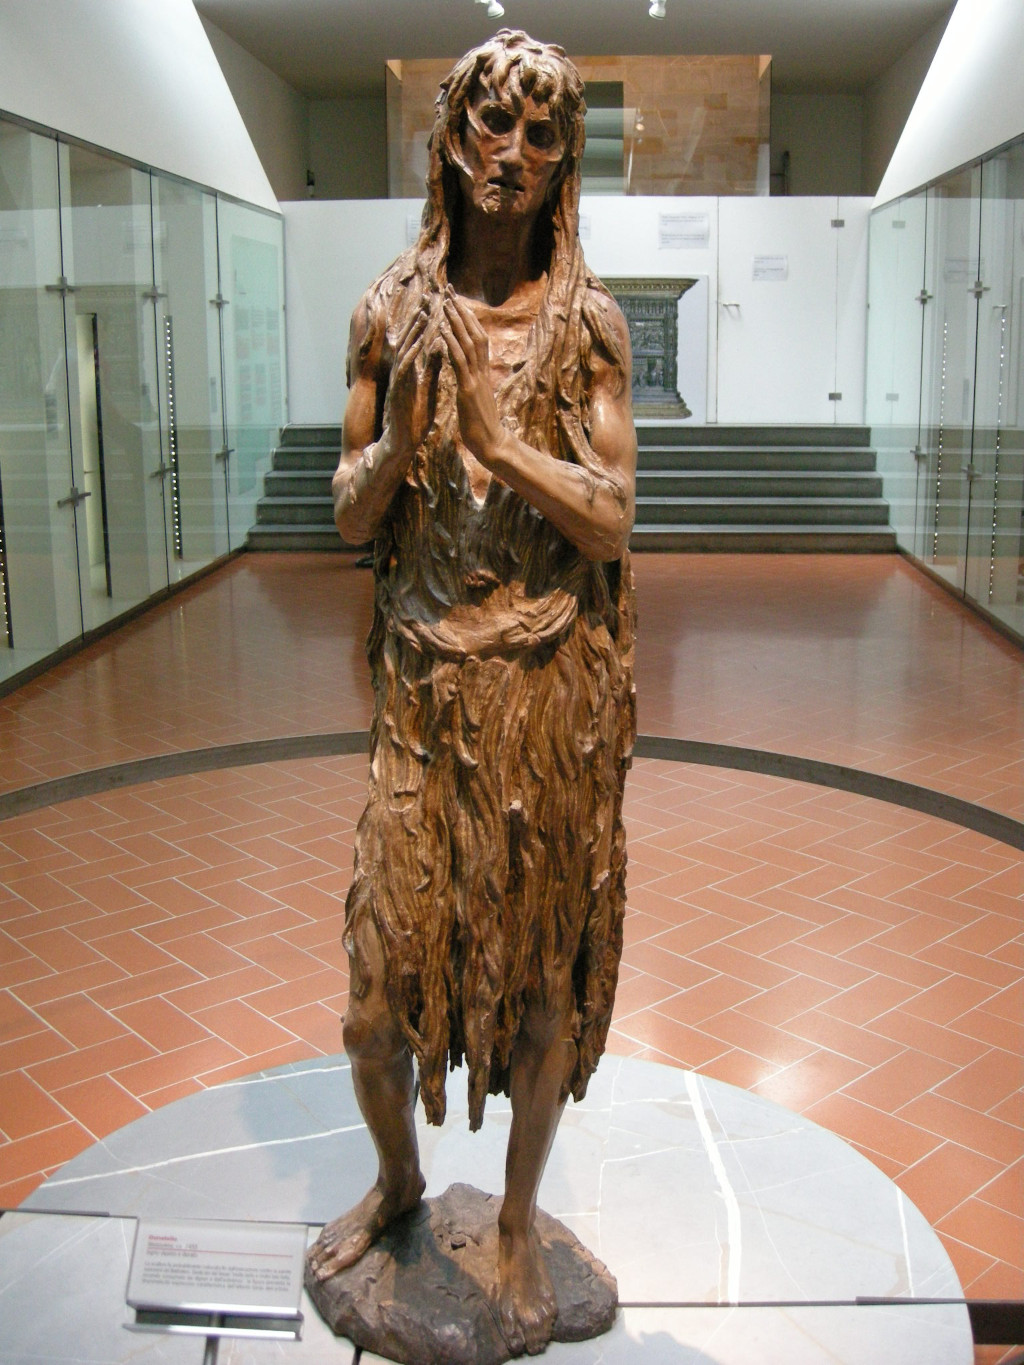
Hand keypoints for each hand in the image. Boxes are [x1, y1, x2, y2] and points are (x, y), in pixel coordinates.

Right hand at [384, 299, 442, 452]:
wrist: (403, 440)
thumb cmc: (413, 417)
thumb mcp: (427, 387)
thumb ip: (432, 368)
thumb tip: (441, 348)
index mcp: (412, 370)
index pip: (419, 342)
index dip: (427, 324)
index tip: (436, 306)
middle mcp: (403, 372)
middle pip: (410, 340)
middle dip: (418, 319)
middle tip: (427, 299)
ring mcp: (399, 381)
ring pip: (405, 350)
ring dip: (414, 333)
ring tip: (423, 314)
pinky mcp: (398, 392)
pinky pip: (404, 371)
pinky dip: (411, 357)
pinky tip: (417, 345)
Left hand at [441, 287, 503, 465]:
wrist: (492, 445)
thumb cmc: (482, 427)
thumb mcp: (476, 399)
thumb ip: (473, 383)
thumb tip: (467, 373)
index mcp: (483, 374)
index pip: (477, 339)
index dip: (467, 319)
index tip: (457, 302)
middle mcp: (481, 372)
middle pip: (475, 333)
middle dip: (462, 310)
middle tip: (450, 290)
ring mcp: (476, 380)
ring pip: (468, 342)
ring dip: (456, 321)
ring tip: (445, 301)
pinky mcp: (468, 390)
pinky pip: (459, 362)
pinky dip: (451, 343)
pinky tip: (443, 329)